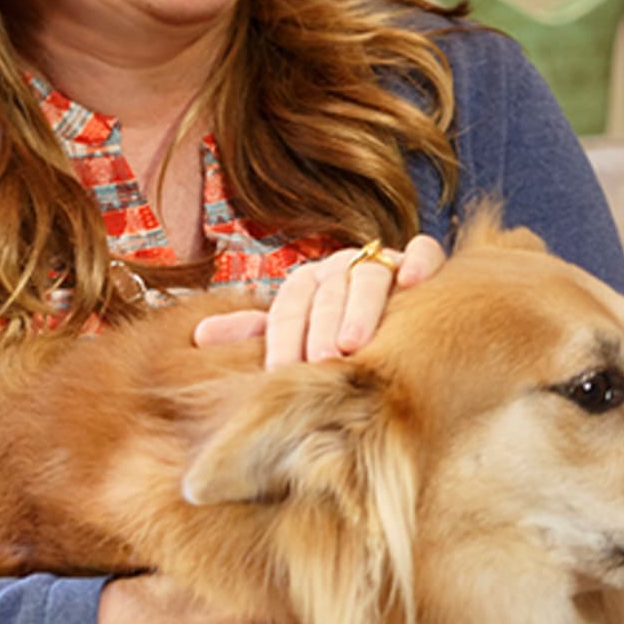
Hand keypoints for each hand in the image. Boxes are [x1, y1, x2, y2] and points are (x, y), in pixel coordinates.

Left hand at [191, 235, 445, 367]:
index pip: (288, 306)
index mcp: (305, 285)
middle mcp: (340, 269)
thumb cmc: (336, 341)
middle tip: (320, 362)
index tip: (279, 372)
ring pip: (370, 276)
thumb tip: (200, 335)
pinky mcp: (421, 263)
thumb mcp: (296, 339)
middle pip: (327, 292)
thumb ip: (255, 336)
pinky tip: (413, 284)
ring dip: (361, 307)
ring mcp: (382, 264)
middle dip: (321, 327)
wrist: (402, 329)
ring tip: (355, 343)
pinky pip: (423, 252)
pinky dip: (419, 263)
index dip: (283, 338)